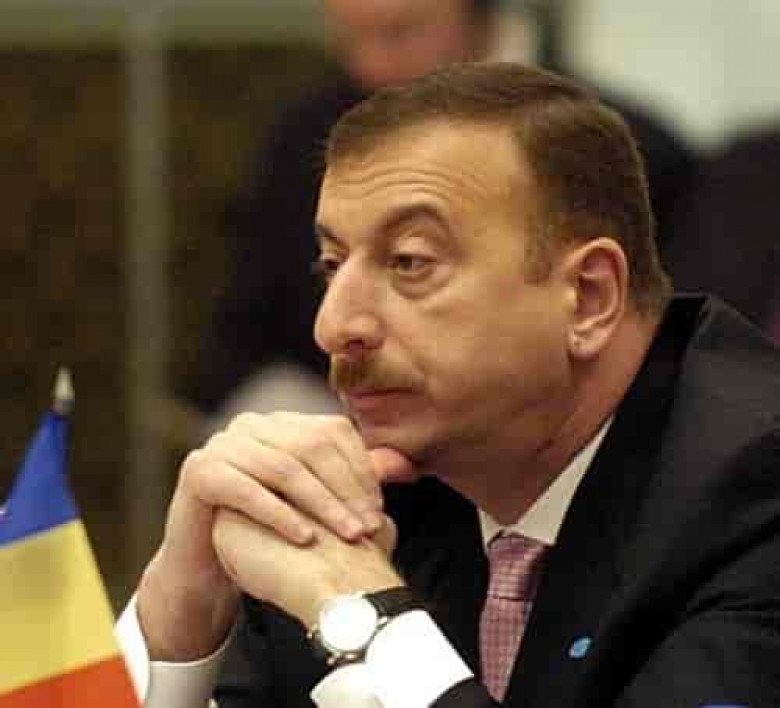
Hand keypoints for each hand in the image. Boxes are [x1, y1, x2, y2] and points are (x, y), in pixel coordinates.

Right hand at [137, 412, 413, 659]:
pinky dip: (279, 515)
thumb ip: (354, 480)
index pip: (333, 432)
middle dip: (346, 489)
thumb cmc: (268, 528)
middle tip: (369, 527)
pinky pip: (245, 490)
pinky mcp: (199, 471)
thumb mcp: (315, 503)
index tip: (379, 510)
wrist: (207, 562)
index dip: (360, 469)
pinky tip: (305, 538)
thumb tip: (406, 466)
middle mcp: (252, 424)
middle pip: (312, 447)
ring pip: (284, 468)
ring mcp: (222, 443)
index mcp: (282, 422)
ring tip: (348, 536)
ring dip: (322, 504)